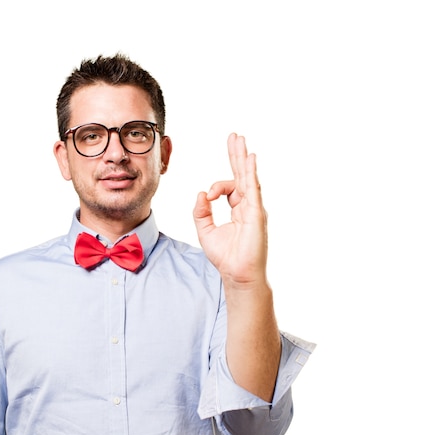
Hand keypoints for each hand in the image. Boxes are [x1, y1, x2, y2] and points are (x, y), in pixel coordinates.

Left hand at [193, 133, 267, 288]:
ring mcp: (254, 208)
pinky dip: (251, 173)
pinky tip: (250, 159)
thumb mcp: (205, 231)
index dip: (216, 186)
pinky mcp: (256, 214)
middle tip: (234, 136)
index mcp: (238, 209)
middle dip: (236, 155)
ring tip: (240, 140)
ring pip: (248, 178)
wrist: (236, 274)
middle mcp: (248, 205)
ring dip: (243, 158)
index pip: (229, 186)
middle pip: (242, 174)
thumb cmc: (225, 256)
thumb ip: (201, 211)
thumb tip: (201, 193)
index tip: (207, 196)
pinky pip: (254, 189)